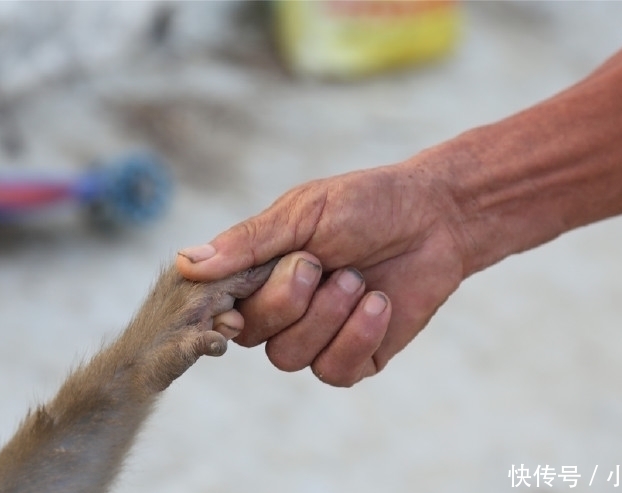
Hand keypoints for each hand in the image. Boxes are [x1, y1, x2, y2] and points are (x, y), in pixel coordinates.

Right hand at [176, 161, 467, 386]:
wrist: (435, 218)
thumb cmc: (366, 204)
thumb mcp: (303, 213)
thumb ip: (248, 243)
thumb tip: (185, 262)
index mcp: (258, 271)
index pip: (215, 305)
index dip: (220, 308)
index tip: (234, 299)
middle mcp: (280, 308)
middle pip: (250, 334)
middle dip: (286, 300)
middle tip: (319, 262)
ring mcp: (316, 336)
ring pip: (289, 357)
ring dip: (327, 316)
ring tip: (357, 278)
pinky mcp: (353, 358)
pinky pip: (333, 371)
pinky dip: (357, 336)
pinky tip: (379, 303)